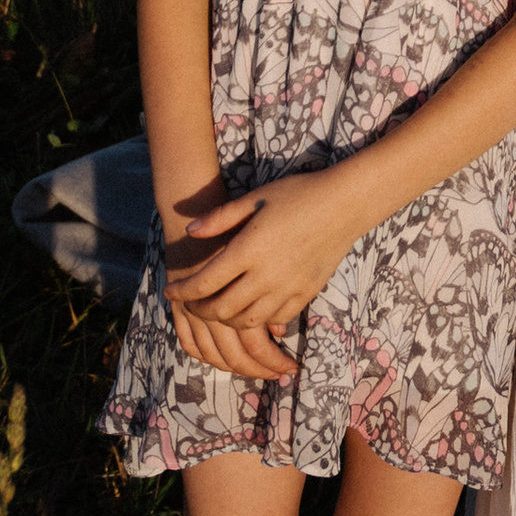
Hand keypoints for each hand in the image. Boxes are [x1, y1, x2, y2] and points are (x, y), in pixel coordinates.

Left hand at [166, 169, 362, 386]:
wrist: (345, 204)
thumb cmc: (298, 194)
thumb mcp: (255, 198)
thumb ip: (220, 217)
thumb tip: (190, 231)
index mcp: (249, 249)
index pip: (205, 283)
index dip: (182, 291)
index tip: (170, 290)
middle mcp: (266, 275)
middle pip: (221, 309)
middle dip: (200, 309)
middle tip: (191, 302)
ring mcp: (287, 288)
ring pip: (247, 320)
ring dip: (226, 318)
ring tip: (217, 308)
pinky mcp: (305, 294)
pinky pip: (274, 319)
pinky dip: (257, 319)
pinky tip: (251, 307)